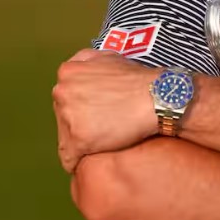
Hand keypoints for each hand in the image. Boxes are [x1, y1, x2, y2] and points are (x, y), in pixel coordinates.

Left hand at [52, 49, 157, 169]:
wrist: (157, 99)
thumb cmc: (139, 80)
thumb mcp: (109, 57)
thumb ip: (87, 63)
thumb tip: (79, 74)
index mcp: (67, 73)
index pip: (64, 98)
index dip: (81, 110)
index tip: (95, 116)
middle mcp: (61, 92)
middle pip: (62, 118)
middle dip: (79, 126)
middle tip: (102, 130)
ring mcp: (68, 116)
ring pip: (65, 139)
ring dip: (81, 144)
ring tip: (102, 143)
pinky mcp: (78, 140)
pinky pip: (69, 159)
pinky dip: (79, 163)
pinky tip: (92, 159)